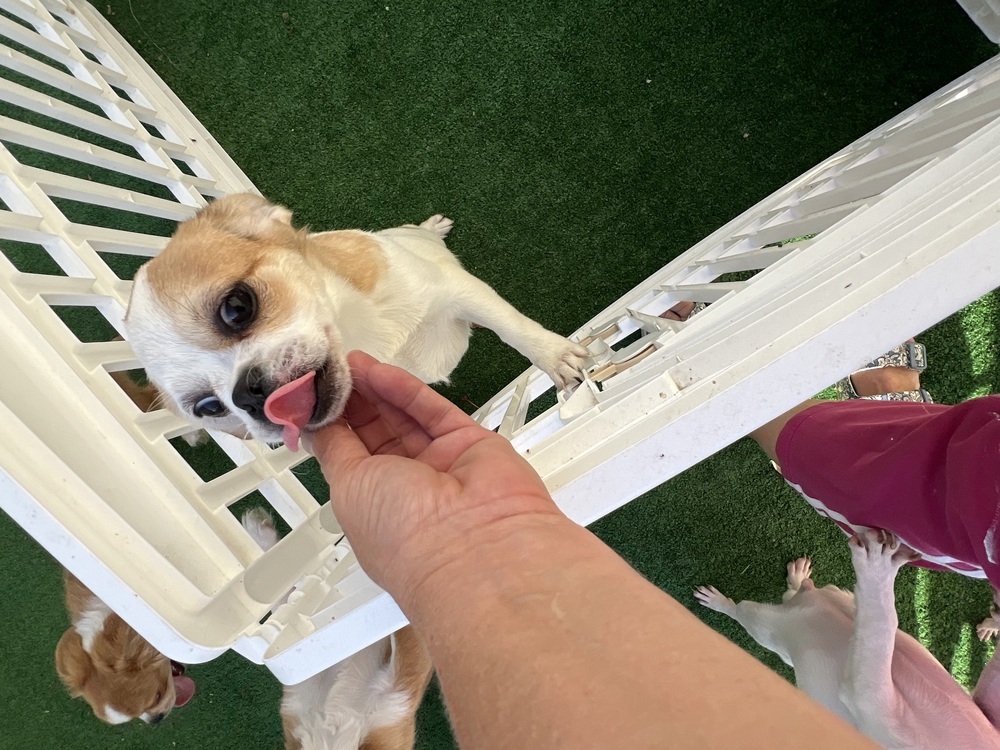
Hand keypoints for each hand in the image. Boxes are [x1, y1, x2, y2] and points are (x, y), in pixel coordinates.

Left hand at [307, 351, 561, 604]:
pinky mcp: (470, 442)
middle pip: (376, 434)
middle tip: (330, 370)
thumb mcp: (348, 487)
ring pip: (404, 418)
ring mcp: (441, 464)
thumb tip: (314, 422)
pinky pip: (433, 410)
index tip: (312, 394)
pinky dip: (405, 390)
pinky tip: (378, 371)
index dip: (332, 424)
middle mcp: (408, 488)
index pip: (350, 457)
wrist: (472, 546)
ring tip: (349, 362)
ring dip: (375, 390)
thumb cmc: (401, 534)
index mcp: (374, 508)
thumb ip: (333, 447)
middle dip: (353, 402)